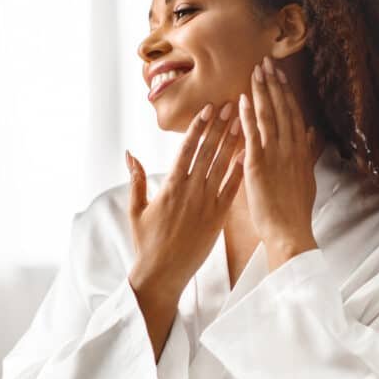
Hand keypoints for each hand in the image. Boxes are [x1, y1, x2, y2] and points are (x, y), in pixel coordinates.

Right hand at [126, 102, 243, 303]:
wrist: (162, 274)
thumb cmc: (146, 242)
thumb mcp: (136, 209)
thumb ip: (136, 179)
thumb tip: (130, 154)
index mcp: (170, 187)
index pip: (187, 150)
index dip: (199, 127)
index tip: (208, 109)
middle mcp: (190, 192)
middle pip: (208, 152)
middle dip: (220, 127)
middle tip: (231, 104)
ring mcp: (206, 205)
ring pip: (222, 166)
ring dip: (233, 142)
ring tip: (242, 122)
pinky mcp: (218, 219)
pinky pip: (232, 190)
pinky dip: (240, 171)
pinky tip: (248, 154)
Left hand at [238, 56, 318, 268]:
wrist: (289, 232)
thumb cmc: (295, 211)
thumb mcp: (307, 178)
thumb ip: (308, 153)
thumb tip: (311, 133)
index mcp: (301, 151)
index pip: (293, 114)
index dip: (285, 92)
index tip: (278, 74)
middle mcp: (290, 149)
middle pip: (282, 108)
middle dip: (273, 84)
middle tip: (265, 61)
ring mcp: (275, 155)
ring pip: (269, 116)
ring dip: (261, 92)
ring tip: (255, 71)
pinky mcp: (258, 165)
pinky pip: (252, 134)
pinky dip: (248, 116)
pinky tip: (242, 99)